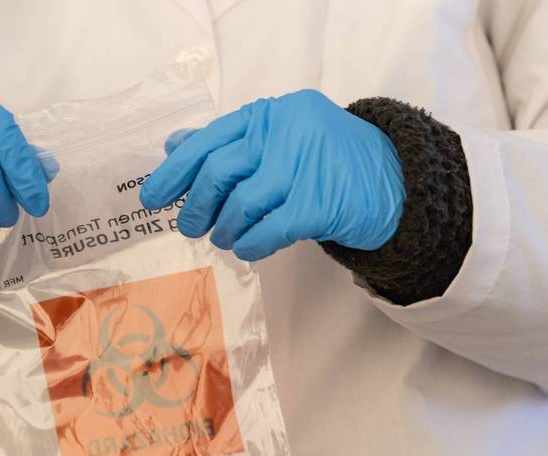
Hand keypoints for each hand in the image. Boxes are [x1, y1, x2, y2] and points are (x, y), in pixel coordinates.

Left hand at [139, 89, 403, 261]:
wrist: (394, 182)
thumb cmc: (328, 163)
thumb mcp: (280, 140)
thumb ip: (231, 141)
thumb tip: (175, 146)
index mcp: (271, 114)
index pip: (210, 139)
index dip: (176, 171)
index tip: (153, 196)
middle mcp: (286, 132)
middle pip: (220, 171)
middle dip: (196, 206)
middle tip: (191, 226)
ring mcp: (305, 167)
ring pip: (242, 205)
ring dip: (226, 230)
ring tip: (226, 239)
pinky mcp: (320, 204)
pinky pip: (269, 231)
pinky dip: (252, 245)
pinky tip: (249, 248)